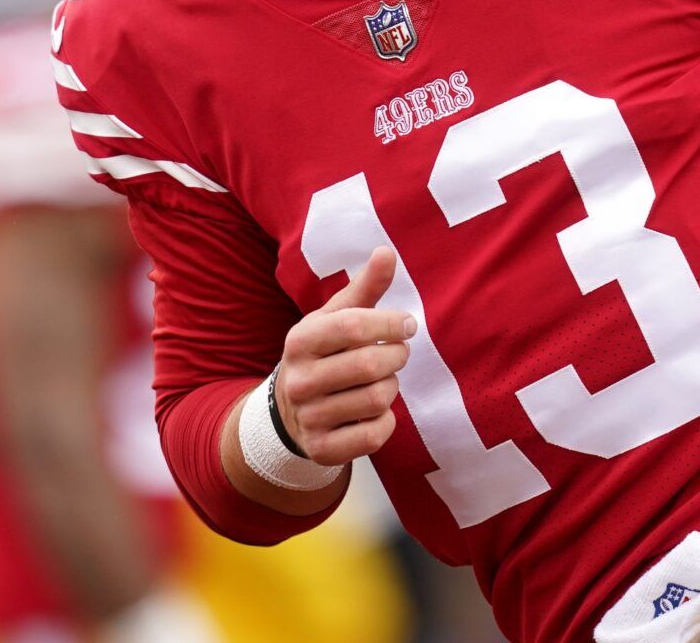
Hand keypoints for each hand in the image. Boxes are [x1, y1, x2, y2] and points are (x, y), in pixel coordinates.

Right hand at [275, 247, 415, 466]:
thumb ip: (364, 288)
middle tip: (399, 353)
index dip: (390, 323)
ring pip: (376, 399)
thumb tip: (387, 251)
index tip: (409, 325)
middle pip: (369, 365)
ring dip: (391, 387)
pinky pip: (374, 434)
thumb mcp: (335, 318)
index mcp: (300, 340)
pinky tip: (376, 410)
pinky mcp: (322, 449)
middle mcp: (298, 380)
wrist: (290, 411)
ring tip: (382, 380)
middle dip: (397, 356)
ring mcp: (308, 417)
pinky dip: (386, 420)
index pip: (352, 326)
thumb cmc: (324, 353)